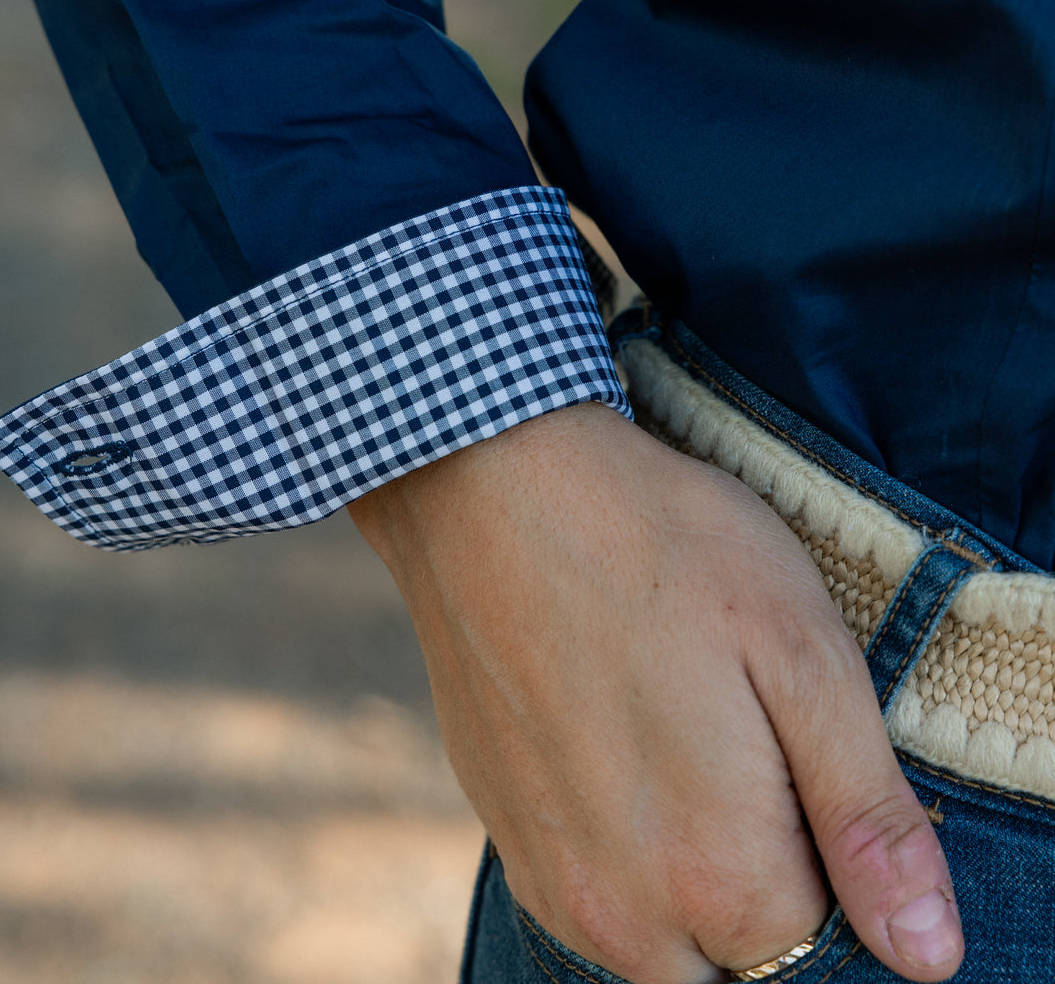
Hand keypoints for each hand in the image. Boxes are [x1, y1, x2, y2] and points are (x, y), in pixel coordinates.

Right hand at [351, 403, 963, 982]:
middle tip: (743, 739)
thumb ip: (866, 816)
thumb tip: (928, 955)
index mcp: (719, 876)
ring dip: (693, 874)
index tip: (798, 745)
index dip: (831, 847)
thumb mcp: (800, 650)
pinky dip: (627, 854)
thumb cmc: (657, 543)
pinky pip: (595, 903)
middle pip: (741, 959)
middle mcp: (626, 915)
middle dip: (765, 883)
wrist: (489, 481)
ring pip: (667, 944)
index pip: (824, 944)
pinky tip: (620, 737)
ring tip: (681, 730)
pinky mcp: (506, 838)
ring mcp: (553, 882)